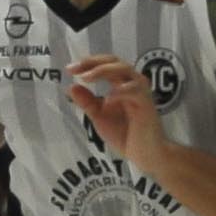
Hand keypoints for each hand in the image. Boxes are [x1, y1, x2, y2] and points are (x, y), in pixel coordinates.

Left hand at [66, 57, 171, 171]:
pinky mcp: (146, 104)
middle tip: (75, 69)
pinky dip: (120, 92)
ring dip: (104, 70)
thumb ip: (87, 102)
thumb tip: (71, 86)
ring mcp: (140, 92)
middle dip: (93, 62)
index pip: (105, 64)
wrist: (144, 154)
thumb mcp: (99, 117)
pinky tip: (108, 99)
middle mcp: (132, 83)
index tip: (69, 69)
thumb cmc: (125, 134)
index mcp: (121, 84)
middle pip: (114, 61)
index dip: (88, 63)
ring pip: (125, 69)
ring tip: (86, 78)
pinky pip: (134, 90)